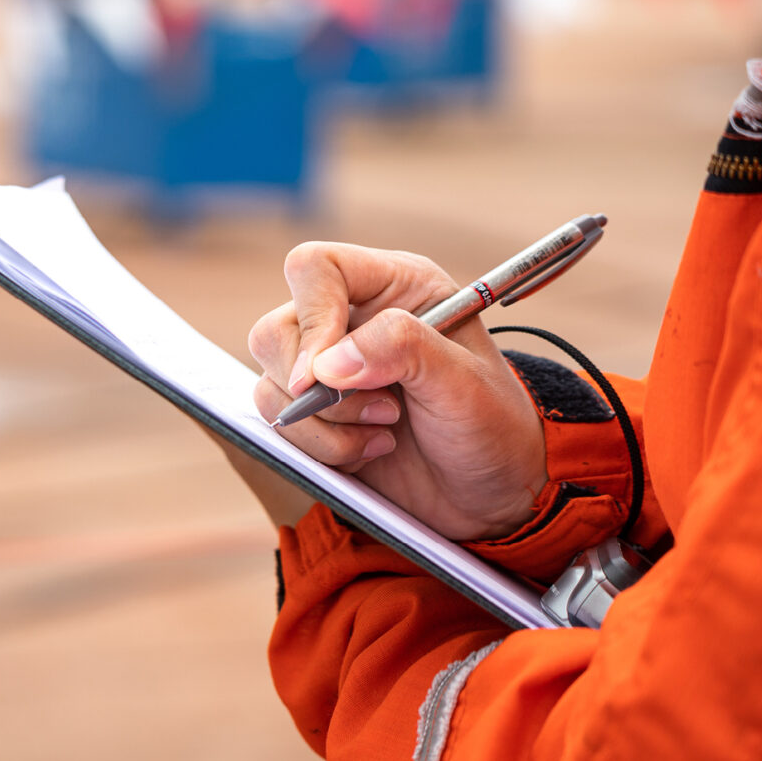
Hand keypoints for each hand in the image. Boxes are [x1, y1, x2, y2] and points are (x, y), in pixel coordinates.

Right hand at [248, 242, 547, 541]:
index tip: (325, 375)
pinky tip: (368, 451)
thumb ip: (402, 349)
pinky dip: (320, 448)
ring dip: (322, 425)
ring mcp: (328, 370)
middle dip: (318, 388)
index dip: (313, 317)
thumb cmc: (490, 425)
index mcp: (393, 287)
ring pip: (271, 384)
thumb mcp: (464, 381)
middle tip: (384, 411)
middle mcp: (351, 321)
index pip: (316, 269)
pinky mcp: (315, 416)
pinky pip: (279, 425)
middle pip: (276, 331)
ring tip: (384, 434)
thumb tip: (326, 363)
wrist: (491, 491)